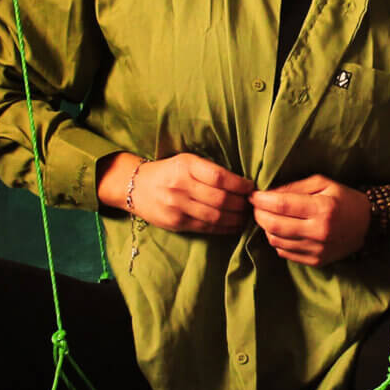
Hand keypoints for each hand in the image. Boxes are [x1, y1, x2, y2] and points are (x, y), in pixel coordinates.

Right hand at [109, 152, 253, 233]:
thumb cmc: (169, 172)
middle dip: (241, 204)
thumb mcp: (186, 161)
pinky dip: (225, 228)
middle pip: (220, 199)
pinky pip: (206, 227)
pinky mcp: (176, 223)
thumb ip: (209, 170)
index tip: (251, 188)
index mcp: (186, 165)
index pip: (220, 177)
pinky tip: (234, 225)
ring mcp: (177, 206)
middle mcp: (181, 186)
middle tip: (252, 204)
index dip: (240, 185)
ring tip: (246, 216)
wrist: (137, 187)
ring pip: (216, 216)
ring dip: (236, 218)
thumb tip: (242, 183)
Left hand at [250, 174, 370, 265]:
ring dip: (266, 228)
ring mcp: (317, 249)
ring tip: (268, 218)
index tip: (253, 195)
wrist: (368, 225)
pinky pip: (285, 253)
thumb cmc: (344, 199)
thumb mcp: (324, 183)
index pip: (281, 205)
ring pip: (276, 241)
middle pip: (274, 225)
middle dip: (259, 215)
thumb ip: (295, 187)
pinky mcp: (316, 261)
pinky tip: (281, 231)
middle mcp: (319, 231)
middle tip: (256, 207)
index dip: (262, 200)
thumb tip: (268, 194)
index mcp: (322, 208)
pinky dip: (277, 241)